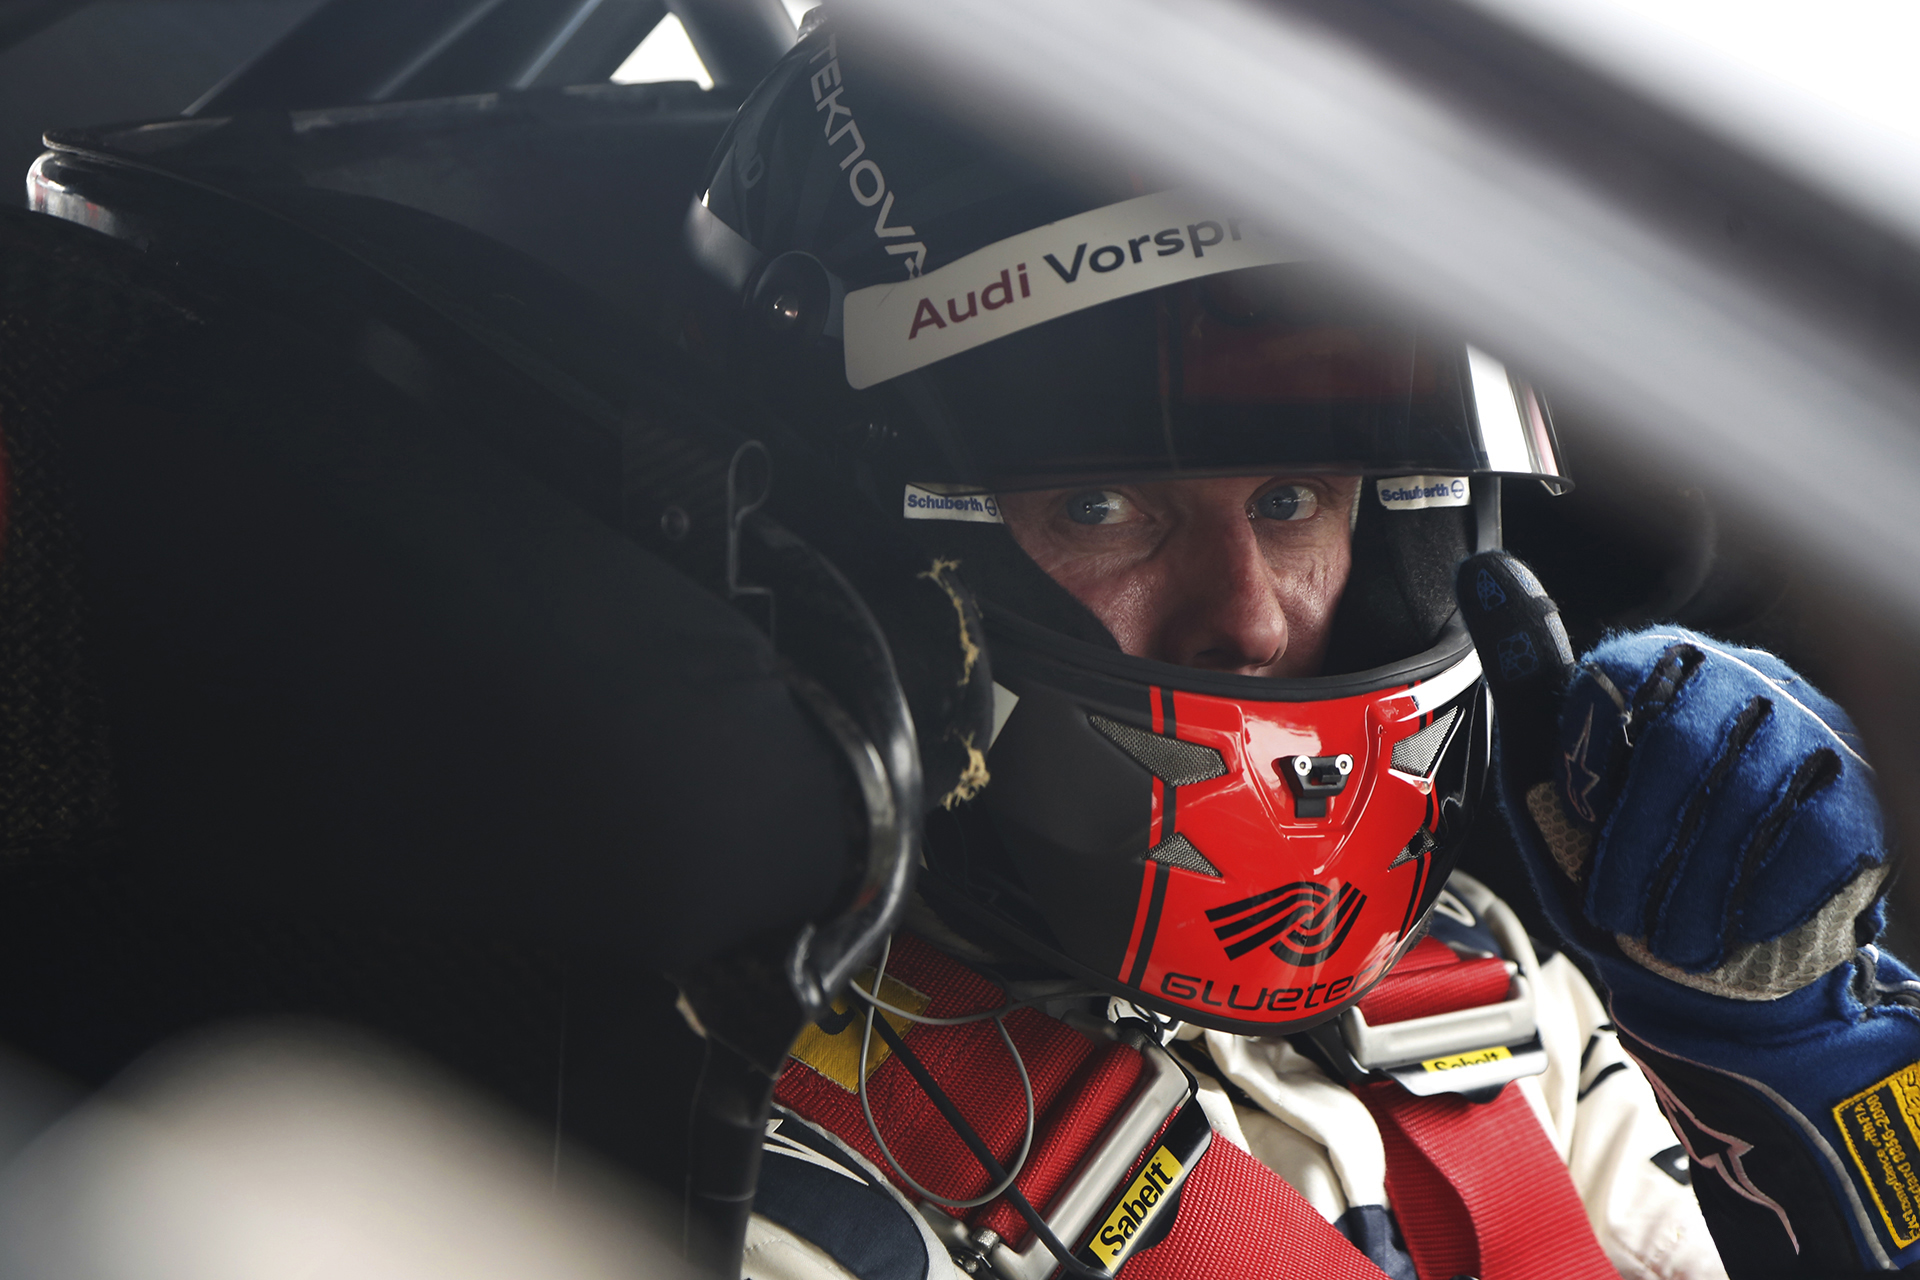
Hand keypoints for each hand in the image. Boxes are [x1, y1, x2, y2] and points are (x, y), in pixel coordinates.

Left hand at [1456, 550, 1914, 1276]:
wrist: (1707, 966)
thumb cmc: (1621, 855)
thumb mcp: (1551, 767)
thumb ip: (1526, 675)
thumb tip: (1483, 572)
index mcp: (1670, 663)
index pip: (1621, 682)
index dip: (1589, 772)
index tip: (1578, 829)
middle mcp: (1748, 682)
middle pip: (1678, 747)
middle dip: (1634, 846)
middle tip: (1614, 907)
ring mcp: (1813, 739)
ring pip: (1744, 799)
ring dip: (1689, 887)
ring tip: (1664, 933)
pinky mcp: (1860, 803)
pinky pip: (1808, 845)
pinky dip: (1753, 903)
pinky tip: (1730, 928)